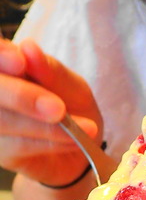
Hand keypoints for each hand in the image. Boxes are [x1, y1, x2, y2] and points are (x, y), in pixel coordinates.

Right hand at [0, 38, 102, 185]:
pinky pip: (18, 146)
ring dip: (44, 126)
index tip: (20, 61)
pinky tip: (74, 141)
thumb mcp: (70, 83)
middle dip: (21, 96)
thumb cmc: (71, 105)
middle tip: (58, 108)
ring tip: (84, 128)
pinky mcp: (0, 151)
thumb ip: (49, 70)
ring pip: (3, 122)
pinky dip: (49, 142)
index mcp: (4, 67)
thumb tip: (28, 48)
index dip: (0, 57)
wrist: (82, 144)